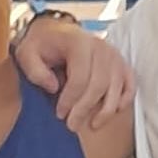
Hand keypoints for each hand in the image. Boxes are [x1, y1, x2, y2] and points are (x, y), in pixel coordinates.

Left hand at [14, 18, 134, 132]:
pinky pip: (130, 83)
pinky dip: (125, 98)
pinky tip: (114, 110)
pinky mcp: (120, 63)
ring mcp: (113, 55)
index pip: (80, 76)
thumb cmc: (41, 45)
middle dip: (85, 108)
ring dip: (105, 110)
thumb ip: (35, 70)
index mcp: (78, 42)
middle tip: (71, 125)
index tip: (59, 113)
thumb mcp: (27, 53)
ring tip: (92, 124)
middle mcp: (100, 47)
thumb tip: (54, 87)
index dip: (70, 99)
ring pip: (116, 87)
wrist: (55, 32)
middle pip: (99, 84)